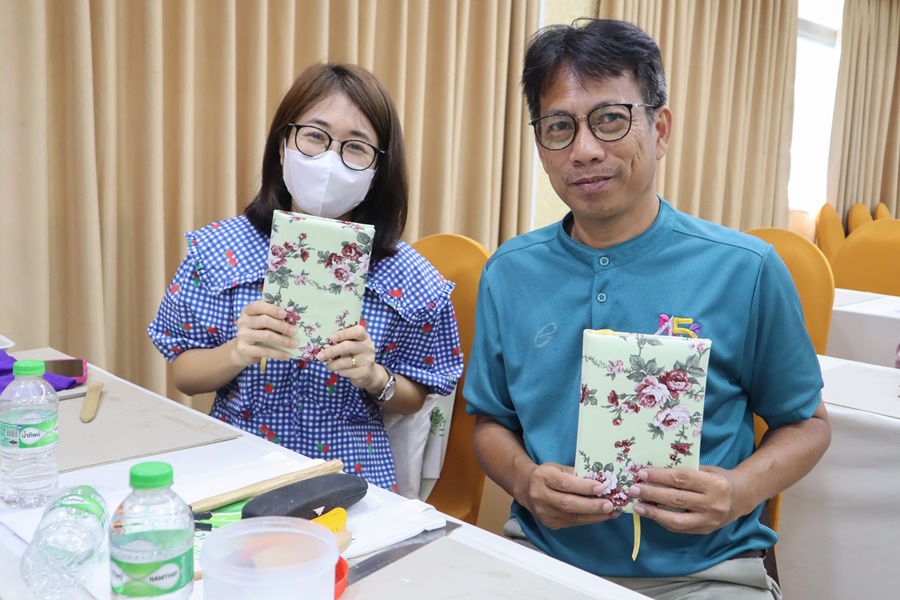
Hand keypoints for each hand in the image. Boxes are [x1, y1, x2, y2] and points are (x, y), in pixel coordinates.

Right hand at [231, 300, 297, 366]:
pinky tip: (287, 355)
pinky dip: (278, 353)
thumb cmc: (257, 332)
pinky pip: (264, 351)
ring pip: (265, 335)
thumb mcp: (261, 323)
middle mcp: (242, 322)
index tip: (285, 314)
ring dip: (282, 340)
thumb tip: (292, 319)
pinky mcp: (244, 349)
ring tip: (294, 343)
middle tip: (294, 331)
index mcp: (247, 311)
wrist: (242, 351)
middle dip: (281, 325)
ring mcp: (242, 336)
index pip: (258, 306)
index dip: (272, 309)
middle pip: (264, 320)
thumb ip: (272, 318)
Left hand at [314, 325, 383, 392]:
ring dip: (332, 364)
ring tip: (328, 365)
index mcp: (364, 337)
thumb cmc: (356, 355)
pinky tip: (341, 370)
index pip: (357, 331)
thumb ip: (343, 341)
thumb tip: (322, 342)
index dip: (344, 333)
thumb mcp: (353, 345)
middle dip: (331, 351)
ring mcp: (367, 360)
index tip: (331, 337)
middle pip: (347, 346)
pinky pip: (346, 372)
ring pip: (344, 362)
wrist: (368, 373)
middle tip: (320, 355)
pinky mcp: (364, 372)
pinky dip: (340, 371)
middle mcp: (368, 347)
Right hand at [518, 462, 620, 529]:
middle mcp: (541, 496)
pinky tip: (601, 516)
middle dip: (592, 506)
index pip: (565, 484)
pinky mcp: (550, 524)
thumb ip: (576, 474)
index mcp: (543, 477)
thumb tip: (601, 480)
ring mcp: (544, 513)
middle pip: (568, 504)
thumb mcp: (558, 467)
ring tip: (611, 512)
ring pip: (572, 517)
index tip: (602, 487)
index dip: (584, 487)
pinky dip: (589, 519)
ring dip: (595, 515)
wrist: (526, 488)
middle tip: (610, 504)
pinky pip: (573, 523)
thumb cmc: (547, 475)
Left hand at [626, 465, 749, 533]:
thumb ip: (685, 472)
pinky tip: (651, 514)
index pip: (682, 479)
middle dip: (652, 494)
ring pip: (677, 520)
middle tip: (634, 489)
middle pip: (677, 499)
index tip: (642, 473)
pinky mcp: (704, 531)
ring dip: (654, 513)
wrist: (741, 497)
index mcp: (714, 484)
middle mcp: (713, 504)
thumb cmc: (719, 479)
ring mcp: (709, 521)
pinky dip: (663, 521)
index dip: (660, 476)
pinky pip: (680, 528)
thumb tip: (655, 472)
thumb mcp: (707, 469)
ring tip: (638, 506)